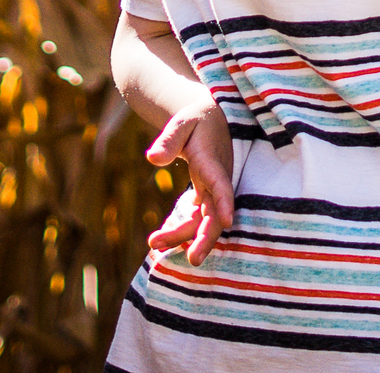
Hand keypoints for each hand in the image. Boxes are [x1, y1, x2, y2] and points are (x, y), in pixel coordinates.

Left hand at [140, 104, 234, 263]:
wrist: (212, 120)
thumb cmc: (196, 120)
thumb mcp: (181, 123)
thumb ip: (168, 140)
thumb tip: (152, 158)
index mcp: (213, 162)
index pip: (221, 184)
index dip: (224, 202)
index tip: (226, 222)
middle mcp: (217, 181)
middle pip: (215, 214)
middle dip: (206, 237)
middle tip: (192, 260)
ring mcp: (213, 192)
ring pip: (203, 220)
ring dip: (183, 235)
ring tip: (154, 244)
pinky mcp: (206, 197)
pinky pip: (197, 219)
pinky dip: (183, 230)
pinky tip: (163, 241)